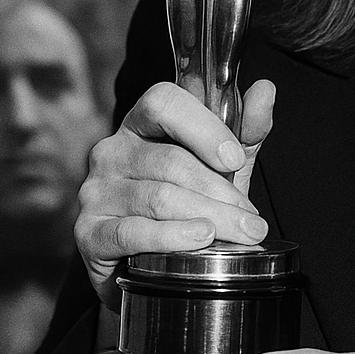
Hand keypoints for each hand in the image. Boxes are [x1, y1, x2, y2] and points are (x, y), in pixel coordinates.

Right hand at [75, 79, 275, 308]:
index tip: (235, 160)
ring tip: (241, 233)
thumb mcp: (221, 166)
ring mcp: (96, 191)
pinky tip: (200, 239)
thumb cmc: (187, 203)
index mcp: (140, 124)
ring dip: (208, 217)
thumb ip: (243, 130)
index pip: (163, 102)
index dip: (202, 127)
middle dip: (220, 192)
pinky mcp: (89, 232)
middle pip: (170, 161)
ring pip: (158, 197)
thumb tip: (265, 89)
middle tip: (252, 219)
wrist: (148, 263)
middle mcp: (111, 152)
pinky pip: (132, 232)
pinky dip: (172, 237)